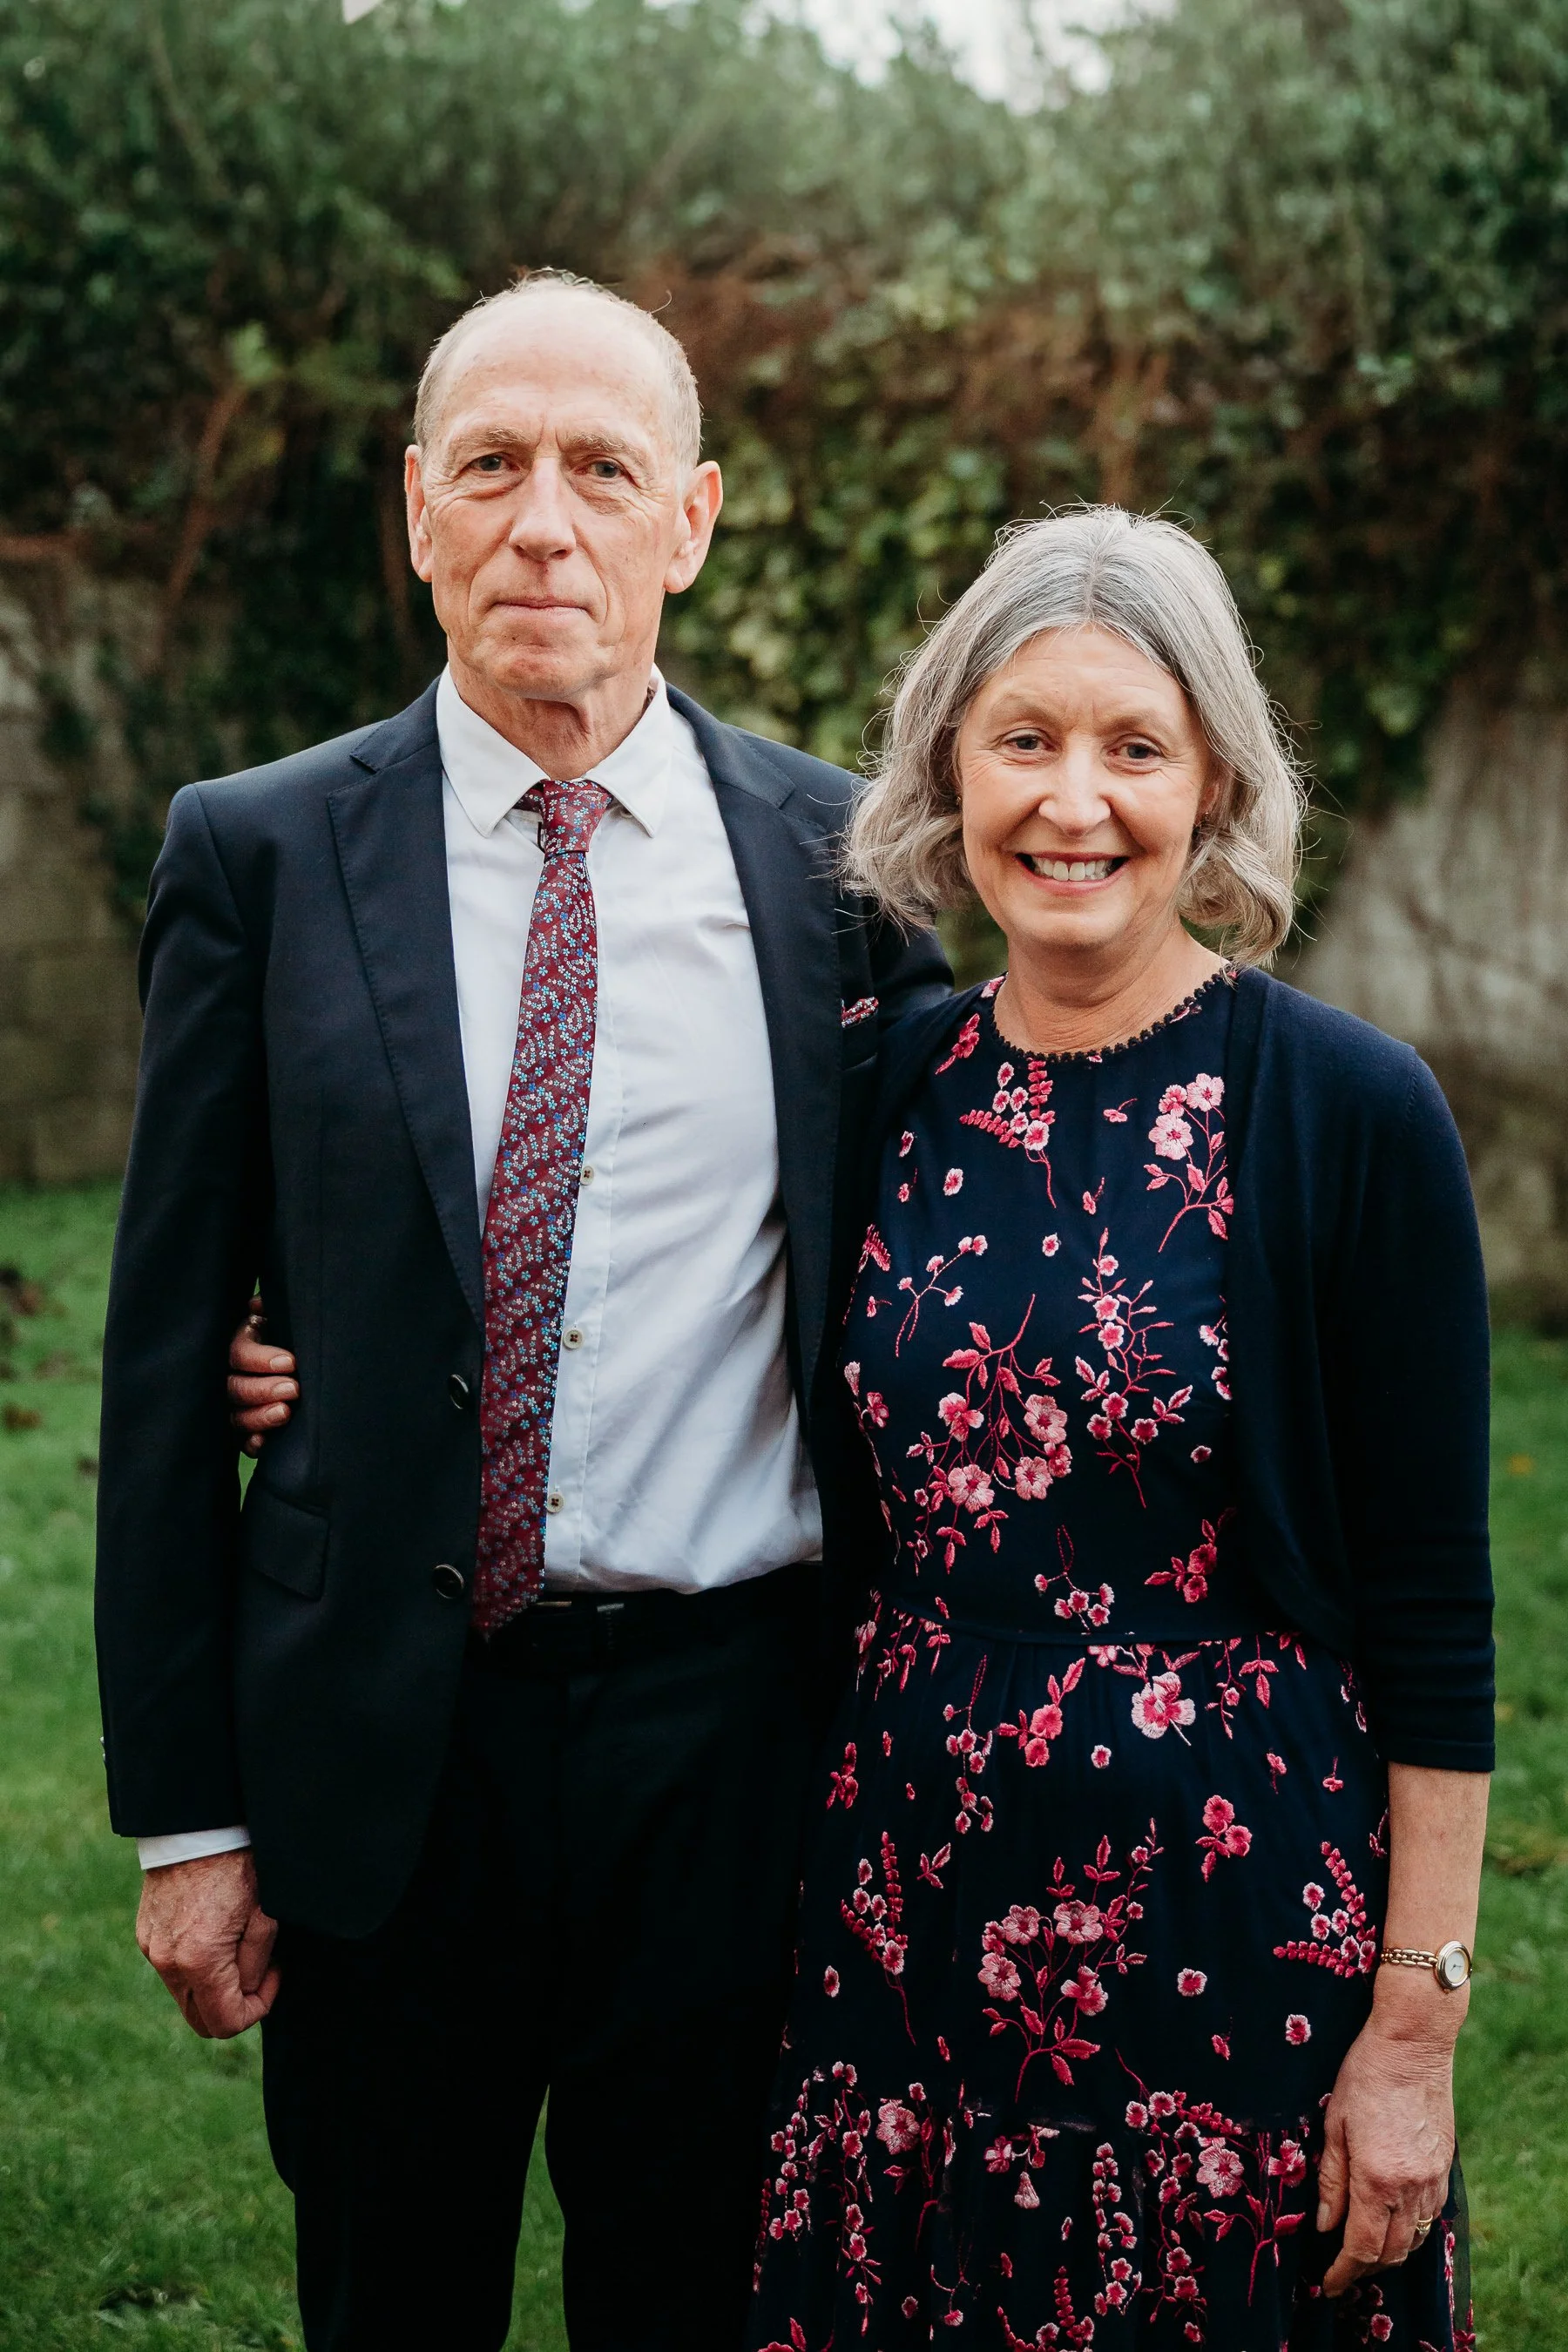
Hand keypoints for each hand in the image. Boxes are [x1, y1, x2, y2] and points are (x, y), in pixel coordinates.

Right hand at [136, 1848, 279, 2038]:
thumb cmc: (237, 1864)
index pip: (224, 2023)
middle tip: (259, 1970)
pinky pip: (172, 1967)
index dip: (256, 2010)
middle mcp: (167, 1962)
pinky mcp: (146, 1933)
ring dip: (214, 1984)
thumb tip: (247, 1992)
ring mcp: (151, 1948)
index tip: (273, 1978)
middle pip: (199, 2018)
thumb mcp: (262, 1915)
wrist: (197, 1825)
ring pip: (185, 1993)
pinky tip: (215, 1931)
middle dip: (233, 2004)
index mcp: (198, 1961)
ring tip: (238, 1944)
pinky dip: (195, 1964)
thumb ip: (254, 1965)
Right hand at [229, 1293, 296, 1455]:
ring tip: (285, 1412)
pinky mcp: (246, 1429)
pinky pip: (241, 1441)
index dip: (260, 1359)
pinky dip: (251, 1443)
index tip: (290, 1362)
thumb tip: (259, 1305)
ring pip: (235, 1415)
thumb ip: (272, 1309)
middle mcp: (233, 1375)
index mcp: (240, 1345)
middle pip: (234, 1387)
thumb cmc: (292, 1335)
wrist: (304, 1361)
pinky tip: (264, 1442)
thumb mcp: (282, 1317)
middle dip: (263, 1390)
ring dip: (258, 1417)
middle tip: (293, 1389)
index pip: (239, 1354)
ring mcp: (237, 1405)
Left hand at [1317, 1999, 1455, 2294]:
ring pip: (1414, 2238)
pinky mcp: (1445, 2166)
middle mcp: (1411, 2186)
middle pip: (1392, 2252)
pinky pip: (1430, 2215)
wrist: (1413, 2043)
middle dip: (1365, 2268)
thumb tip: (1325, 2226)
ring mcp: (1433, 2178)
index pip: (1362, 2248)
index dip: (1344, 2272)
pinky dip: (1410, 2229)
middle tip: (1341, 2271)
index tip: (1327, 2285)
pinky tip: (1393, 2221)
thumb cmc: (1365, 2075)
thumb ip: (1331, 2180)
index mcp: (1377, 2178)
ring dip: (1390, 2253)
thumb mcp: (1334, 2123)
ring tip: (1363, 2251)